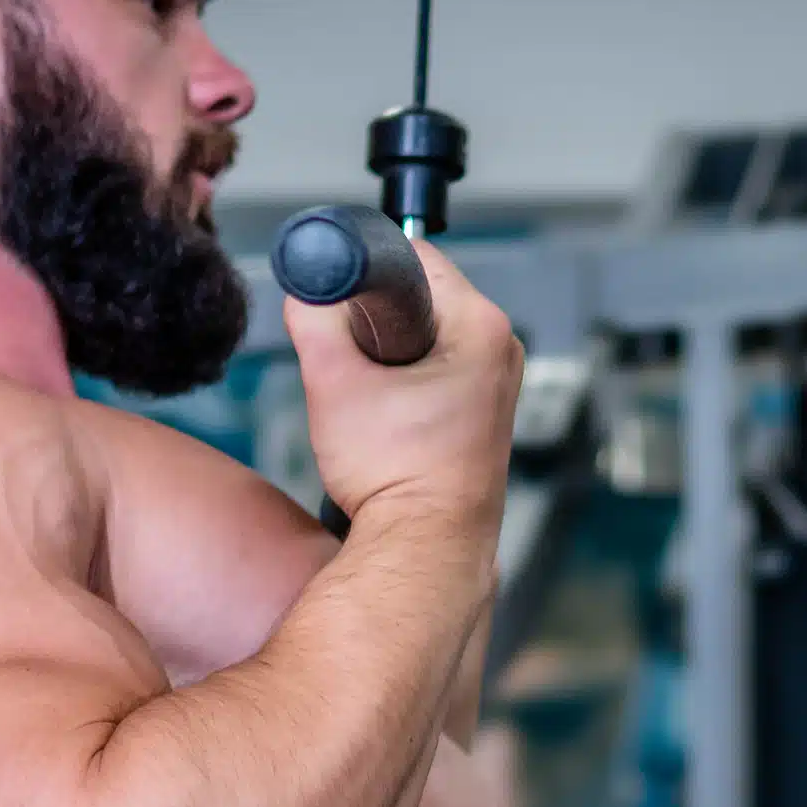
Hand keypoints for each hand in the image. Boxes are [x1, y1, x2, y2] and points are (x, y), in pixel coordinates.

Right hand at [282, 238, 522, 529]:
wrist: (424, 548)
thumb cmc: (398, 477)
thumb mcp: (333, 383)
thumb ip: (312, 321)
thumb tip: (306, 295)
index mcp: (480, 327)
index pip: (416, 258)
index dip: (367, 271)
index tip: (337, 292)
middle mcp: (500, 350)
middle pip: (421, 297)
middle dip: (375, 320)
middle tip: (350, 359)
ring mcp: (496, 384)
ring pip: (426, 337)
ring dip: (388, 355)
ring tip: (369, 396)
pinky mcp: (482, 413)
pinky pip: (435, 371)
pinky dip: (404, 382)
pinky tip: (385, 416)